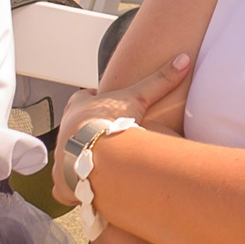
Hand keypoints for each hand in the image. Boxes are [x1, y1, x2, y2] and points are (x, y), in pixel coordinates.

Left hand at [51, 51, 192, 207]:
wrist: (93, 155)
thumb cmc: (110, 123)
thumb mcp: (138, 96)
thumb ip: (160, 80)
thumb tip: (183, 59)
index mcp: (78, 107)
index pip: (82, 98)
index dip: (94, 99)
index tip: (108, 104)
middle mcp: (64, 130)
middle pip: (73, 126)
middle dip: (87, 129)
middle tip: (106, 134)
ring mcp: (61, 156)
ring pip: (69, 154)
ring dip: (83, 156)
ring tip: (103, 161)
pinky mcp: (62, 180)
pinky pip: (65, 184)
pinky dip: (76, 186)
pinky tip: (90, 185)